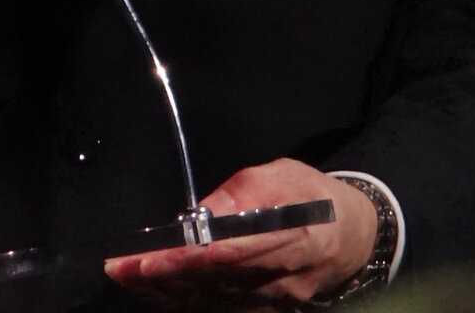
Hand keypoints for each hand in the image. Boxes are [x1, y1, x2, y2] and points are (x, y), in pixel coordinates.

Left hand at [104, 160, 378, 308]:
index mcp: (289, 233)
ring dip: (169, 292)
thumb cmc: (311, 196)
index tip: (149, 260)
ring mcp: (277, 298)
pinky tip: (158, 291)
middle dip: (165, 277)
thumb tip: (202, 215)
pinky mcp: (271, 308)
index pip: (230, 252)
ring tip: (129, 278)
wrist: (352, 234)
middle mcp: (283, 274)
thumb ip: (241, 193)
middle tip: (121, 269)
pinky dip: (188, 300)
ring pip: (216, 300)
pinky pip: (224, 308)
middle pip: (216, 281)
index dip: (187, 260)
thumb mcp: (281, 175)